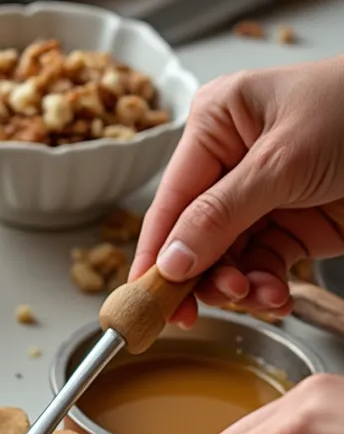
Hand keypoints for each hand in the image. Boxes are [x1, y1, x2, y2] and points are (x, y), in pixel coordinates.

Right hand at [130, 56, 343, 325]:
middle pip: (191, 237)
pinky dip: (266, 288)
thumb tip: (170, 262)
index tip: (142, 297)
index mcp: (217, 126)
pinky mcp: (291, 226)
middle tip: (206, 307)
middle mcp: (230, 163)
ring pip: (224, 260)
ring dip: (238, 287)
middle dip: (202, 275)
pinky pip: (261, 268)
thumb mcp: (283, 162)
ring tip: (259, 297)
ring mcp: (260, 198)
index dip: (154, 253)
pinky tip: (277, 297)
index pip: (170, 201)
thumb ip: (220, 216)